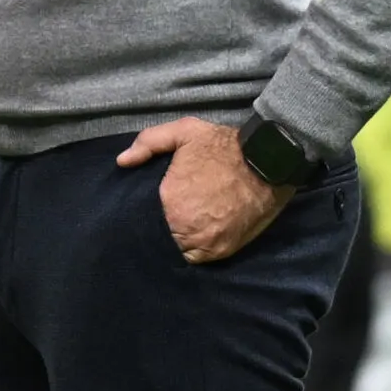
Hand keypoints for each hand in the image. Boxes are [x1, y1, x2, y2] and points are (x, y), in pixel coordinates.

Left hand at [117, 118, 289, 263]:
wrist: (268, 162)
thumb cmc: (224, 147)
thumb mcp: (184, 132)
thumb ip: (148, 142)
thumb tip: (122, 162)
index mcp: (170, 202)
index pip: (143, 220)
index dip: (142, 216)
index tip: (143, 209)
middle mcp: (185, 228)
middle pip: (160, 238)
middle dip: (157, 230)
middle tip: (161, 218)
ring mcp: (205, 242)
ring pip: (177, 251)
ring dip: (174, 242)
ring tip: (175, 228)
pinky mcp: (223, 250)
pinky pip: (198, 258)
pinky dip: (193, 249)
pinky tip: (191, 235)